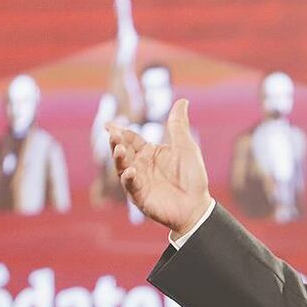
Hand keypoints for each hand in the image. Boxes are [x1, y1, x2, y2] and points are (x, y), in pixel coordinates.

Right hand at [107, 99, 212, 235]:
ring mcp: (138, 181)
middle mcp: (140, 165)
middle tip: (112, 134)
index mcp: (149, 153)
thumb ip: (179, 125)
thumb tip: (182, 101)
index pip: (131, 138)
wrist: (197, 205)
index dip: (119, 131)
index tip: (108, 124)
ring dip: (118, 158)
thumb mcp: (186, 147)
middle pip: (123, 151)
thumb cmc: (193, 177)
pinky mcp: (139, 197)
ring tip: (118, 148)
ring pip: (122, 167)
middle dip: (116, 142)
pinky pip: (130, 186)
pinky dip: (129, 178)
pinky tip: (131, 171)